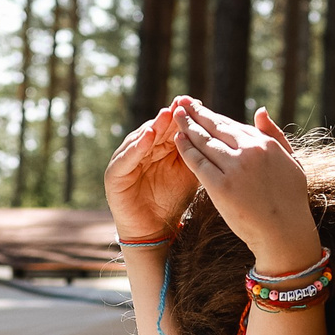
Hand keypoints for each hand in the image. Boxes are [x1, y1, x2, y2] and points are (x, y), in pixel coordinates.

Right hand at [103, 107, 199, 240]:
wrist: (154, 232)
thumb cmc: (173, 202)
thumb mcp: (189, 174)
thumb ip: (197, 154)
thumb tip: (219, 131)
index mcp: (158, 148)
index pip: (170, 127)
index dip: (182, 116)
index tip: (196, 102)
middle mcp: (140, 150)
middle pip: (156, 129)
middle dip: (169, 116)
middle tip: (181, 102)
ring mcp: (125, 161)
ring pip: (140, 139)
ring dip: (153, 126)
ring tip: (166, 115)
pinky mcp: (114, 175)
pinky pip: (125, 159)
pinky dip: (135, 148)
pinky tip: (147, 137)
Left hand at [169, 100, 321, 270]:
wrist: (285, 233)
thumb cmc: (290, 201)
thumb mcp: (292, 161)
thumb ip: (275, 134)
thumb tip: (259, 110)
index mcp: (265, 144)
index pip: (232, 125)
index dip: (213, 116)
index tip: (200, 109)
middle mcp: (250, 151)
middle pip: (216, 127)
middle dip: (196, 113)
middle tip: (182, 102)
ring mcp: (234, 168)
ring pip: (204, 141)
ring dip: (187, 126)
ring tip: (175, 115)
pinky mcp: (220, 187)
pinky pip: (198, 162)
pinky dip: (186, 149)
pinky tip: (177, 139)